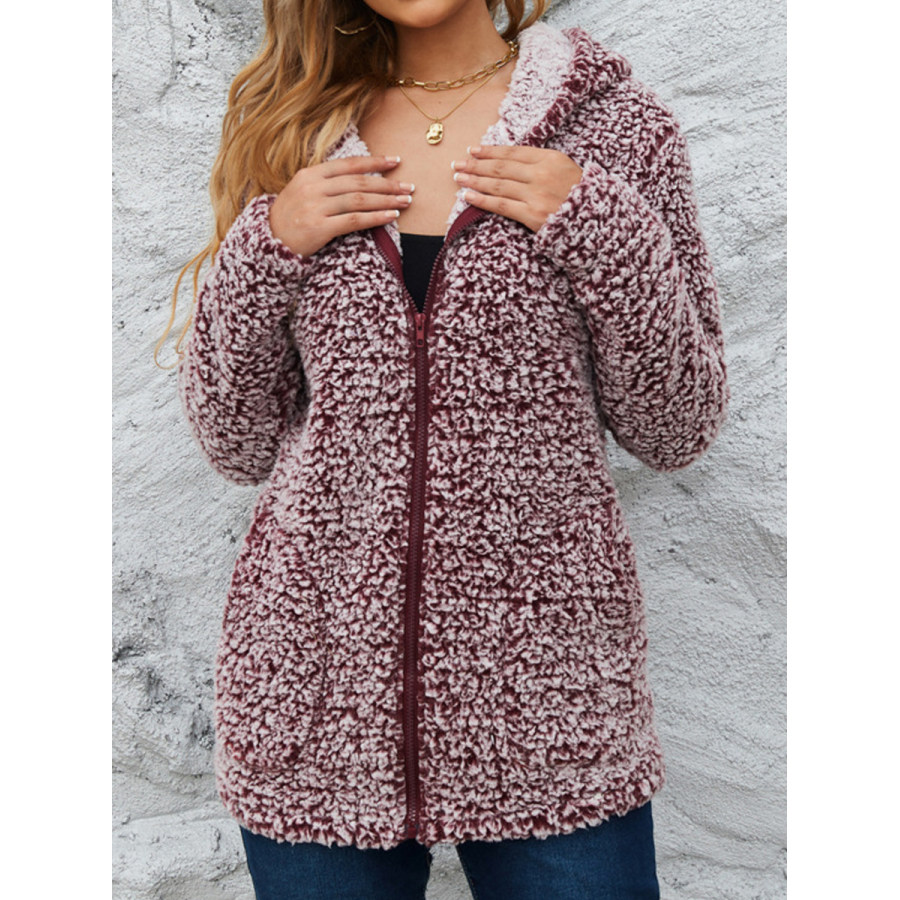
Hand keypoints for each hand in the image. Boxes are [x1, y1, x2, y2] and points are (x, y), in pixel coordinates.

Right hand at [270, 155, 414, 256]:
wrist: (267, 243)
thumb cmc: (290, 219)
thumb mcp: (302, 193)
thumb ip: (326, 184)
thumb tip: (359, 179)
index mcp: (310, 174)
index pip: (348, 164)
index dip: (374, 162)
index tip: (395, 162)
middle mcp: (312, 187)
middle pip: (358, 182)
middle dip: (387, 183)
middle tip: (409, 187)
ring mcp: (315, 207)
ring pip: (359, 199)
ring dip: (386, 200)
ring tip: (405, 202)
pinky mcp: (319, 228)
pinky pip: (354, 220)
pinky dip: (376, 217)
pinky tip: (391, 216)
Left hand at [450, 145, 582, 232]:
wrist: (599, 223)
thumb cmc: (582, 198)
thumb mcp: (567, 171)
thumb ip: (543, 164)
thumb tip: (513, 162)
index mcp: (551, 158)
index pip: (513, 152)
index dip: (490, 151)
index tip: (474, 150)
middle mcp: (542, 174)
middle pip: (501, 167)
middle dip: (476, 164)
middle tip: (458, 163)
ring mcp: (536, 195)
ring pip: (498, 184)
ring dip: (474, 180)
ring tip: (458, 177)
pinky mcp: (533, 215)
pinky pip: (501, 205)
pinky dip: (482, 199)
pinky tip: (467, 196)